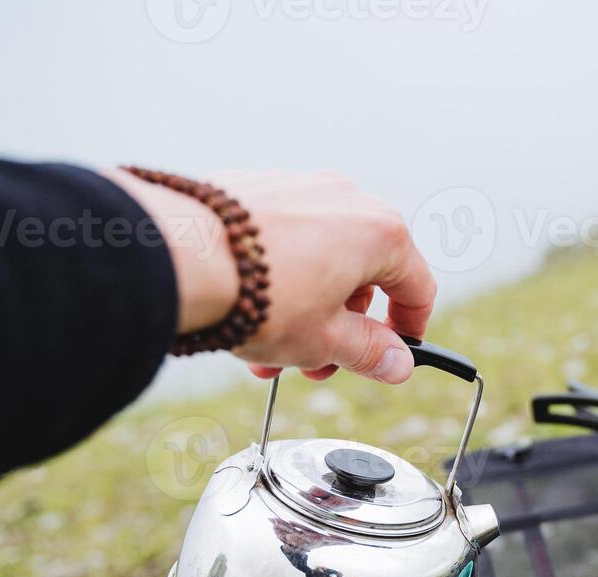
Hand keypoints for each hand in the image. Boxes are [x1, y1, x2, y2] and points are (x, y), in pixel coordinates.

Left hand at [108, 169, 434, 383]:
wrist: (179, 255)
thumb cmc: (261, 296)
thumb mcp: (325, 341)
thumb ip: (370, 352)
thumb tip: (398, 363)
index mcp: (379, 234)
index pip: (417, 286)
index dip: (410, 329)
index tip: (393, 354)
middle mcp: (345, 200)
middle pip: (362, 275)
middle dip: (342, 329)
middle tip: (316, 366)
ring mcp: (299, 188)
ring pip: (318, 261)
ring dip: (305, 311)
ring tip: (268, 354)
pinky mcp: (255, 188)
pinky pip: (281, 241)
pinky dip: (276, 279)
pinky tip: (245, 312)